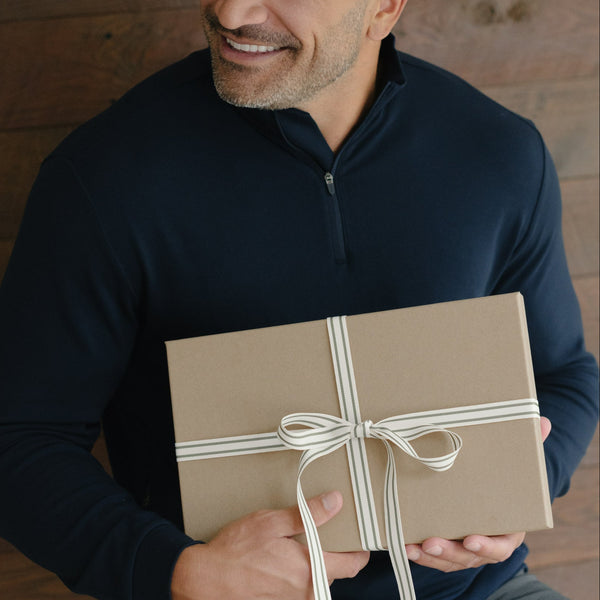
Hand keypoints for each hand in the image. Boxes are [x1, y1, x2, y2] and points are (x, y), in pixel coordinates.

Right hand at [171, 490, 369, 599]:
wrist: (206, 580)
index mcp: (309, 569)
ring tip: (300, 540)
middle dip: (334, 552)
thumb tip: (335, 501)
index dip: (360, 551)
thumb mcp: (272, 522)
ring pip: (316, 578)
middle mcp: (306, 590)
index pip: (351, 565)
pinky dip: (298, 571)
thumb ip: (308, 513)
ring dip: (314, 562)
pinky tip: (282, 556)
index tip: (361, 537)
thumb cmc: (236, 551)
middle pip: (335, 572)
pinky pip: (300, 586)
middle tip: (327, 530)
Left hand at [405, 416, 551, 572]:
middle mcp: (486, 544)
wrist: (489, 490)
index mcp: (508, 531)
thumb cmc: (503, 479)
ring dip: (430, 556)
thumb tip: (544, 422)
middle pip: (469, 557)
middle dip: (450, 552)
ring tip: (412, 547)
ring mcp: (464, 548)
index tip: (472, 539)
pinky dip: (419, 554)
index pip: (501, 546)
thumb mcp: (515, 464)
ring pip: (449, 560)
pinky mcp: (445, 545)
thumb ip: (528, 446)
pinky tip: (403, 546)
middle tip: (431, 542)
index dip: (487, 546)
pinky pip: (433, 556)